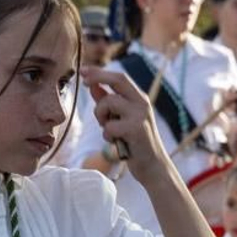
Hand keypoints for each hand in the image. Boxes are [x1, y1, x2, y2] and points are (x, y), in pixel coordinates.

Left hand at [81, 66, 168, 182]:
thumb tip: (92, 86)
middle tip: (84, 81)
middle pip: (118, 79)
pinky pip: (109, 126)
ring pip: (109, 102)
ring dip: (100, 115)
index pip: (119, 77)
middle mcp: (142, 103)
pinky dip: (107, 135)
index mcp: (139, 99)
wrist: (152, 166)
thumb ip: (107, 102)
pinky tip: (116, 142)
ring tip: (107, 129)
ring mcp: (140, 115)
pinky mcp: (136, 129)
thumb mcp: (120, 119)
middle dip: (98, 77)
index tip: (84, 70)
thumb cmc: (134, 142)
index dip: (100, 72)